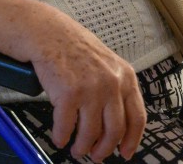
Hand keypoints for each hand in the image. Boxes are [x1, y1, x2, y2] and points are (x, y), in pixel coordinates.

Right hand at [0, 0, 145, 159]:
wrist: (45, 31)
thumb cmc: (71, 45)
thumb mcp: (104, 62)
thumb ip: (114, 88)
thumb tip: (114, 124)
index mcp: (124, 76)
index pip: (137, 117)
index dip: (132, 140)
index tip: (125, 153)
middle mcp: (111, 83)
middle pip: (114, 131)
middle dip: (104, 149)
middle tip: (96, 156)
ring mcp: (90, 89)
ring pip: (90, 134)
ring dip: (82, 147)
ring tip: (76, 149)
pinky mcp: (68, 95)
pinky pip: (66, 127)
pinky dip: (61, 137)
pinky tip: (59, 137)